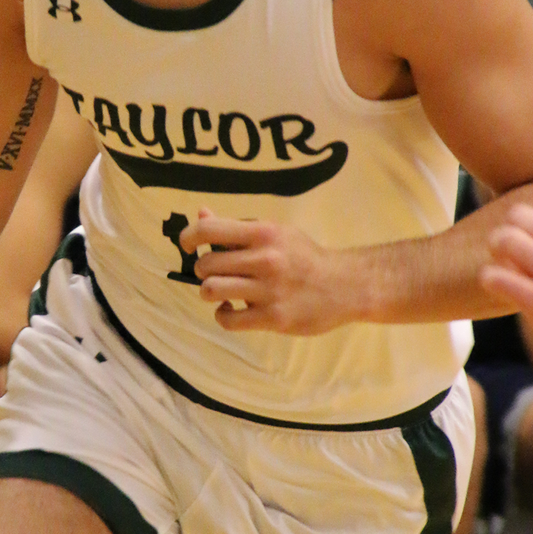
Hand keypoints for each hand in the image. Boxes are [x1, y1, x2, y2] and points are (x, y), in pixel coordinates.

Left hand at [179, 210, 354, 334]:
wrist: (345, 286)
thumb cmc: (304, 257)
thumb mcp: (275, 233)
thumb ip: (236, 228)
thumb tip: (200, 214)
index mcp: (263, 233)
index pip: (208, 230)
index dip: (188, 238)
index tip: (187, 246)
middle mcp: (265, 259)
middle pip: (206, 265)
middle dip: (203, 270)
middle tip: (216, 273)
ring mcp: (268, 290)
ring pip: (211, 290)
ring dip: (210, 292)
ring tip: (222, 291)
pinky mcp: (273, 318)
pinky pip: (227, 319)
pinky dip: (222, 314)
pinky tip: (231, 309)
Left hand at [481, 190, 532, 388]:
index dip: (532, 214)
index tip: (529, 231)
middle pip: (520, 215)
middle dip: (510, 229)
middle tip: (508, 248)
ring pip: (505, 239)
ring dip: (496, 250)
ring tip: (501, 265)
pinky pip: (496, 278)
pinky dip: (490, 279)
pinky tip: (497, 287)